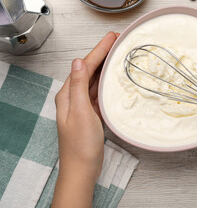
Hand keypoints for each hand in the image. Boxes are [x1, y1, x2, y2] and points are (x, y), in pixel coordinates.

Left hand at [50, 32, 117, 207]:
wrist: (82, 169)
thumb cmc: (80, 145)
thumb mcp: (81, 113)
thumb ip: (78, 87)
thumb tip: (77, 62)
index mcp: (68, 95)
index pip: (84, 66)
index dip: (98, 51)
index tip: (111, 38)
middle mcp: (73, 98)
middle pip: (88, 70)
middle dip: (102, 55)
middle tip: (116, 42)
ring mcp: (81, 106)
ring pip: (94, 80)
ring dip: (104, 67)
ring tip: (116, 55)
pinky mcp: (90, 114)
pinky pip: (98, 92)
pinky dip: (105, 83)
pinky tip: (112, 80)